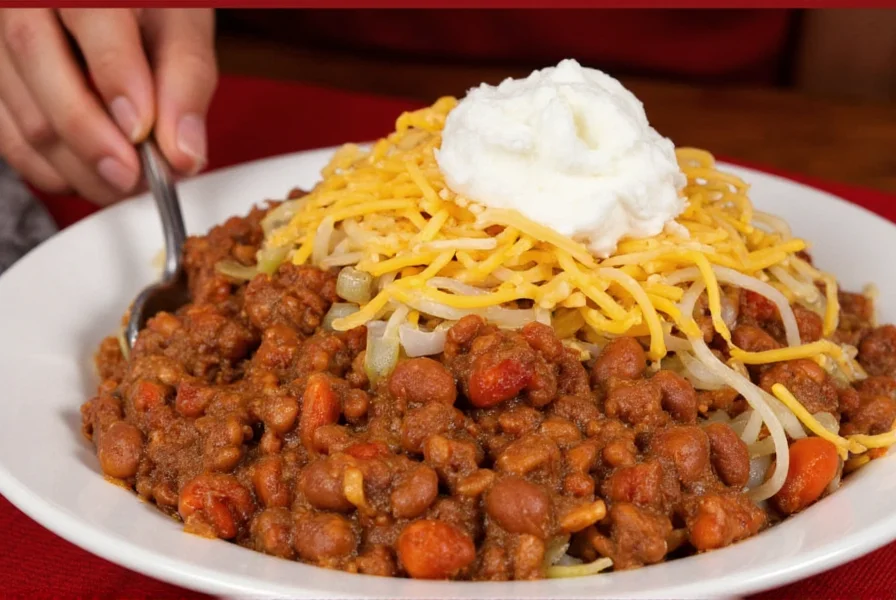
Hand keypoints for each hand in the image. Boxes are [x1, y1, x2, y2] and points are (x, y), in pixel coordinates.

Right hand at [0, 8, 216, 204]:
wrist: (118, 9)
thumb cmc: (151, 7)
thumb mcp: (182, 26)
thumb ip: (186, 81)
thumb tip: (182, 154)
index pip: (91, 16)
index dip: (117, 78)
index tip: (143, 129)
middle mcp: (25, 1)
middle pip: (38, 61)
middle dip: (91, 137)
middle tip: (137, 177)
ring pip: (23, 112)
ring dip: (79, 167)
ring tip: (129, 183)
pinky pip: (9, 139)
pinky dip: (55, 172)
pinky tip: (95, 178)